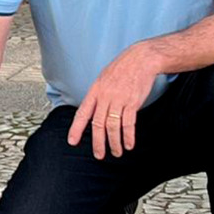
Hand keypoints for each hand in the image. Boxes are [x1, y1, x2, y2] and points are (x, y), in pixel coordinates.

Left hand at [68, 42, 161, 158]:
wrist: (140, 59)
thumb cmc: (122, 68)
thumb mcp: (103, 78)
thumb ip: (98, 95)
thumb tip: (94, 111)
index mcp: (95, 91)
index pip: (82, 113)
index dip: (76, 129)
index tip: (72, 141)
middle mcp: (105, 97)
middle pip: (98, 124)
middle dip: (98, 142)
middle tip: (99, 155)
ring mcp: (119, 100)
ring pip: (113, 127)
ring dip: (114, 143)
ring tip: (116, 152)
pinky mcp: (132, 102)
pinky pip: (129, 124)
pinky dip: (128, 136)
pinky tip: (129, 144)